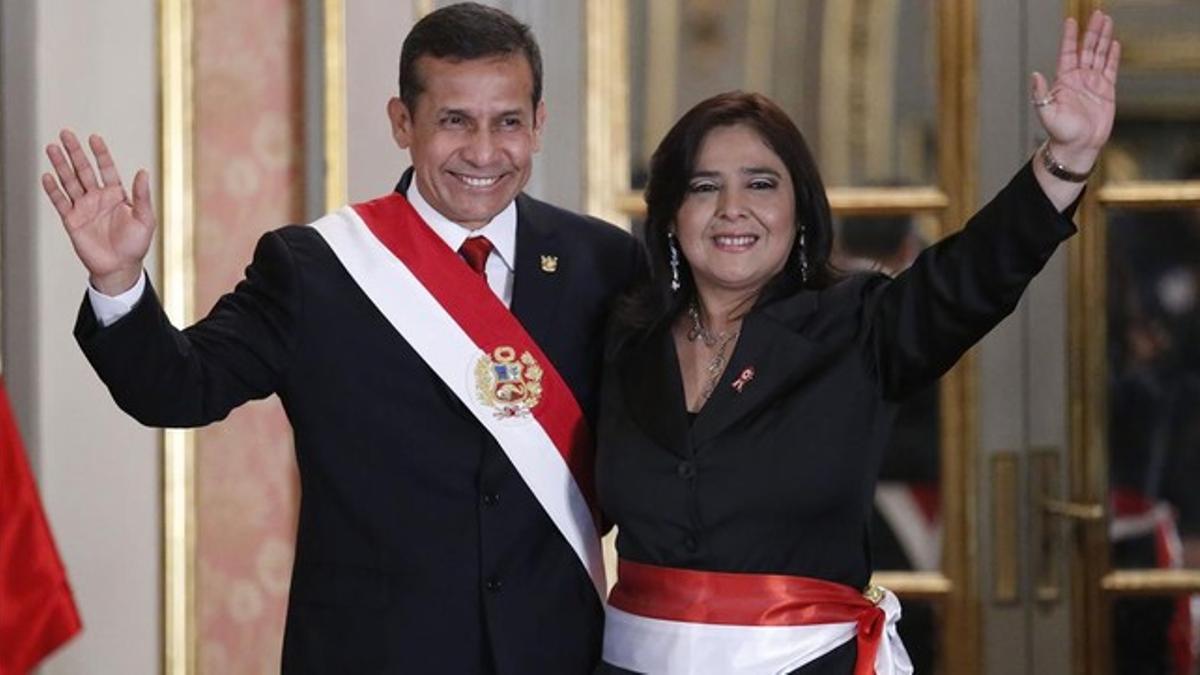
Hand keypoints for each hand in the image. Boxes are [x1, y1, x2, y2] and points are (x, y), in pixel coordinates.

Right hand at [42, 130, 155, 294]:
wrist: (120, 267)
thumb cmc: (136, 244)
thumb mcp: (145, 219)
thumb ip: (143, 196)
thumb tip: (143, 171)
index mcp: (117, 195)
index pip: (106, 168)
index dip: (100, 153)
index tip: (94, 138)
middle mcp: (98, 198)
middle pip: (84, 169)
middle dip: (74, 152)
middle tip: (65, 133)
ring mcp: (83, 208)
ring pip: (69, 181)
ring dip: (60, 165)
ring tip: (51, 147)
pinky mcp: (72, 220)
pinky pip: (60, 202)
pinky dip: (53, 190)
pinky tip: (47, 176)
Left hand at [1031, 10, 1120, 172]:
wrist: (1078, 146)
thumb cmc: (1060, 132)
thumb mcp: (1046, 112)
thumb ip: (1040, 93)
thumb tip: (1035, 75)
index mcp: (1064, 80)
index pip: (1068, 52)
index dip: (1069, 37)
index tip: (1071, 21)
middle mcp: (1079, 78)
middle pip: (1086, 49)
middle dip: (1092, 31)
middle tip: (1097, 14)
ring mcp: (1093, 83)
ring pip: (1099, 55)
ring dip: (1103, 38)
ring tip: (1107, 21)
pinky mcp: (1106, 91)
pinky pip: (1111, 69)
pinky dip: (1113, 56)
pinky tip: (1115, 44)